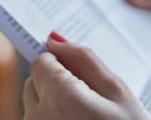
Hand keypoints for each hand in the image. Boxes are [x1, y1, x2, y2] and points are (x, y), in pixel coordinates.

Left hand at [23, 34, 150, 119]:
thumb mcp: (117, 90)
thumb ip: (84, 59)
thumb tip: (54, 39)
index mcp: (60, 98)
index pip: (41, 62)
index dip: (61, 63)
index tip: (77, 72)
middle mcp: (39, 118)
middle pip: (33, 83)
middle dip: (54, 84)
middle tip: (89, 99)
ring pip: (34, 105)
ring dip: (52, 106)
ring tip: (85, 119)